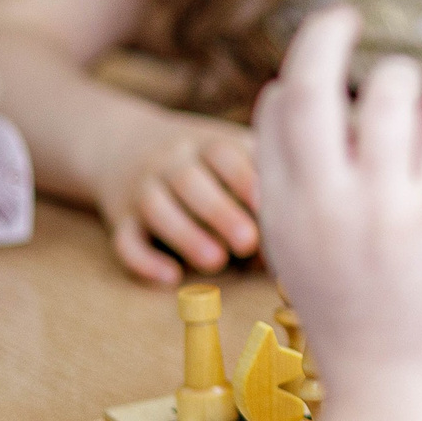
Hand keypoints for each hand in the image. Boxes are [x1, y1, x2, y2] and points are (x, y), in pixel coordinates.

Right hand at [101, 115, 259, 283]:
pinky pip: (124, 239)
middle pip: (189, 181)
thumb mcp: (233, 152)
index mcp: (205, 143)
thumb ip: (265, 179)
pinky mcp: (120, 219)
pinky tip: (171, 278)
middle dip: (220, 212)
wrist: (124, 142)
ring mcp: (142, 189)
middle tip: (248, 242)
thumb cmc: (207, 162)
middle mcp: (170, 162)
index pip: (222, 152)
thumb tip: (301, 231)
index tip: (265, 203)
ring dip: (186, 236)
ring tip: (216, 261)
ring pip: (156, 208)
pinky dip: (144, 260)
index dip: (243, 176)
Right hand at [252, 8, 421, 420]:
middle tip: (345, 13)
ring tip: (413, 112)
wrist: (404, 392)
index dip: (293, 82)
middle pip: (311, 78)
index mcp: (281, 211)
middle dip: (325, 31)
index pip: (273, 111)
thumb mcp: (299, 252)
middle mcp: (327, 200)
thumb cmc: (358, 320)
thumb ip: (292, 182)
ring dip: (404, 81)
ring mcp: (388, 203)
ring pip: (393, 84)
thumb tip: (285, 96)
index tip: (316, 79)